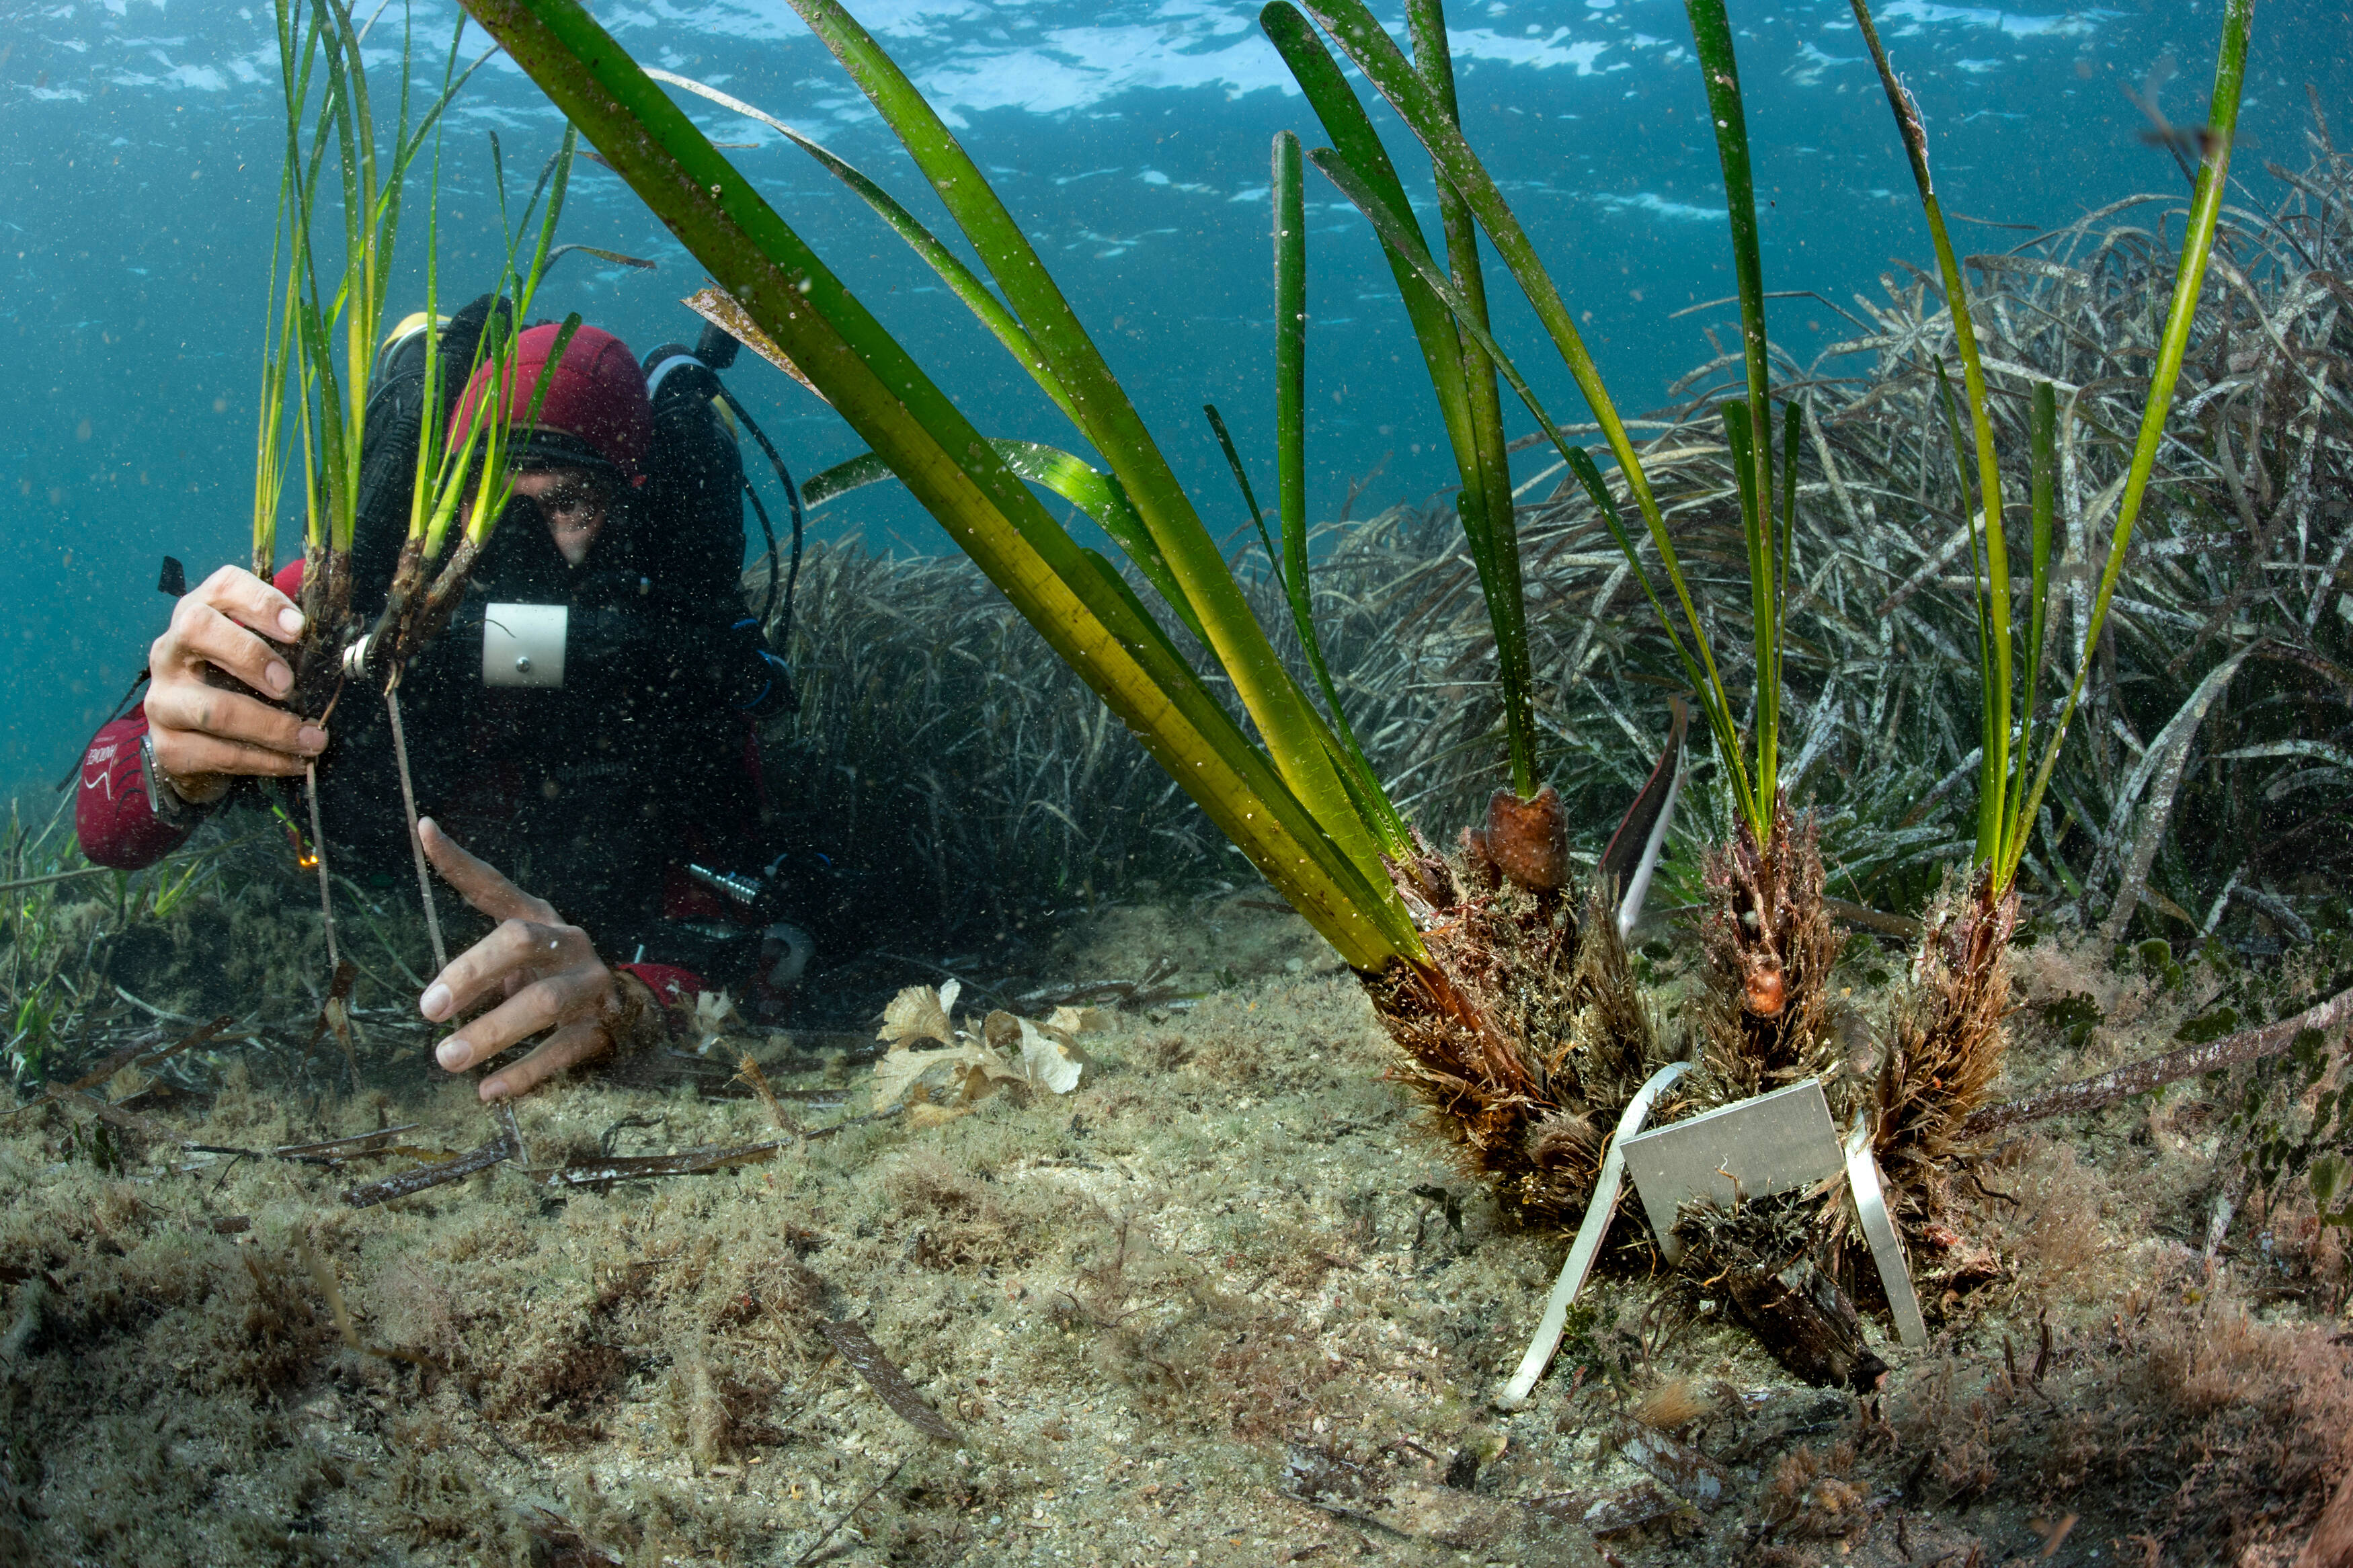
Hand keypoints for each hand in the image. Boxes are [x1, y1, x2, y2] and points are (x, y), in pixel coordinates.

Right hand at [144, 564, 326, 786]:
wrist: (193, 745)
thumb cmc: (238, 687)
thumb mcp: (260, 657)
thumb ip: (288, 648)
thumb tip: (340, 650)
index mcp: (199, 616)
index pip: (222, 586)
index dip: (260, 601)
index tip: (299, 627)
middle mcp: (170, 650)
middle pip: (198, 629)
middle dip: (251, 656)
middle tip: (289, 686)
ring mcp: (163, 699)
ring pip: (213, 709)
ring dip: (272, 727)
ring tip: (313, 739)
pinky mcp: (167, 745)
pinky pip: (218, 754)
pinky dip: (265, 760)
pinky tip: (294, 762)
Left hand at [417, 817, 624, 1100]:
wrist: (622, 1012)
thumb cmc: (545, 982)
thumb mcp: (514, 960)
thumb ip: (476, 964)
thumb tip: (430, 996)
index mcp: (539, 919)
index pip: (494, 886)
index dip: (459, 861)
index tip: (423, 830)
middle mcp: (567, 943)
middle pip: (521, 941)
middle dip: (472, 972)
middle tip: (429, 1009)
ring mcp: (589, 984)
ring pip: (544, 1002)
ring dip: (493, 1031)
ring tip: (447, 1059)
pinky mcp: (600, 1026)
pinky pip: (562, 1050)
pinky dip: (523, 1072)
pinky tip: (488, 1090)